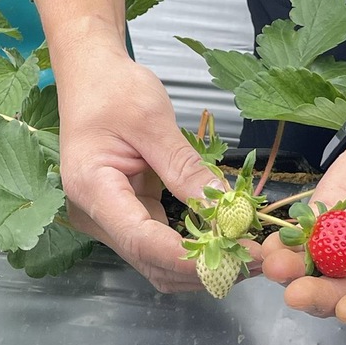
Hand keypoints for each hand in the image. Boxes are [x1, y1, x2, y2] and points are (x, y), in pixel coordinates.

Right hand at [55, 49, 229, 293]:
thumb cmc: (113, 88)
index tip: (237, 255)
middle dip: (203, 268)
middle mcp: (94, 214)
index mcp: (92, 188)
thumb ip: (185, 167)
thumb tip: (226, 208)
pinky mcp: (125, 213)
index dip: (190, 257)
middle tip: (255, 259)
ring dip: (200, 264)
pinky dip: (191, 247)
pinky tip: (225, 238)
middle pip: (150, 261)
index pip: (142, 241)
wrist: (90, 76)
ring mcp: (109, 218)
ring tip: (247, 252)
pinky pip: (159, 242)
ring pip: (156, 261)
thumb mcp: (153, 121)